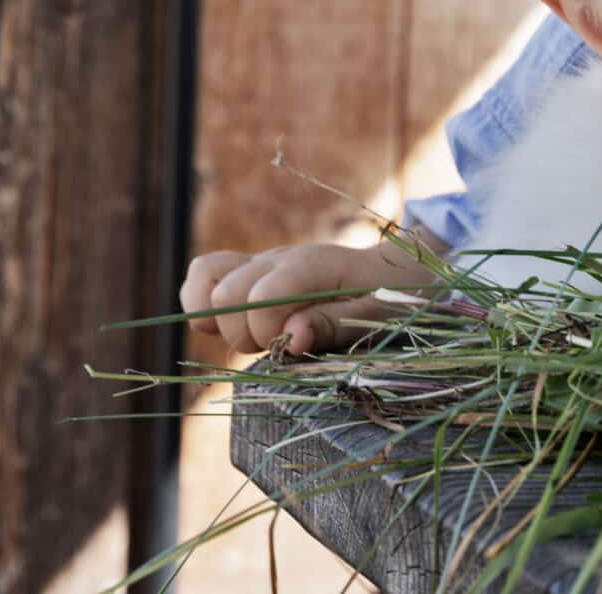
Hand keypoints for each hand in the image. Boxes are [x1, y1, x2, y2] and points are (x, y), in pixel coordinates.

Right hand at [179, 239, 432, 355]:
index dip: (268, 331)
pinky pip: (205, 272)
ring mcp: (261, 261)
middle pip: (225, 295)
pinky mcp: (251, 270)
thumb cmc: (392, 295)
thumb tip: (290, 339)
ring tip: (259, 334)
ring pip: (206, 279)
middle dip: (246, 333)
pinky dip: (205, 302)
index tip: (295, 344)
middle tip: (283, 343)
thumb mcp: (377, 315)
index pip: (259, 298)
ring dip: (221, 319)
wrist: (397, 270)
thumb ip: (332, 325)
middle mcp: (278, 257)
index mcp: (310, 265)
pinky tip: (236, 323)